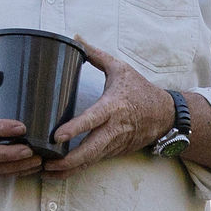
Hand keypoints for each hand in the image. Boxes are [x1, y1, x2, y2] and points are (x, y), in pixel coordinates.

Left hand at [41, 38, 175, 174]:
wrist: (166, 115)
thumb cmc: (140, 90)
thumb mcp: (120, 68)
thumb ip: (95, 54)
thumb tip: (75, 38)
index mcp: (114, 106)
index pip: (92, 119)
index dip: (75, 129)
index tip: (57, 136)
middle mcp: (114, 129)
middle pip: (91, 150)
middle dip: (69, 160)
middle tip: (46, 163)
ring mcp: (115, 143)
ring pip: (91, 161)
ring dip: (69, 169)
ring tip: (45, 172)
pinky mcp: (115, 152)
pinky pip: (94, 162)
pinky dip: (78, 169)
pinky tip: (59, 172)